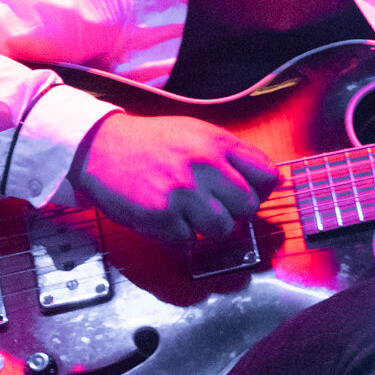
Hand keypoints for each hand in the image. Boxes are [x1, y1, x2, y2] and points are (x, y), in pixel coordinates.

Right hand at [67, 111, 280, 244]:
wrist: (99, 146)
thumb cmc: (151, 143)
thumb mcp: (196, 133)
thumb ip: (233, 156)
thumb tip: (275, 182)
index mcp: (217, 143)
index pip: (267, 175)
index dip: (260, 190)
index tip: (246, 193)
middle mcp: (203, 164)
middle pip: (249, 207)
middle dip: (234, 212)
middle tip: (214, 205)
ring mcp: (182, 191)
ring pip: (222, 230)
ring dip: (208, 228)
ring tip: (189, 213)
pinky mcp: (160, 215)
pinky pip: (187, 242)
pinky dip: (178, 237)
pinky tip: (167, 219)